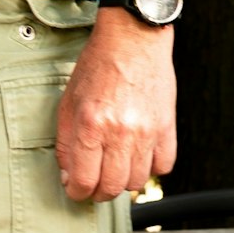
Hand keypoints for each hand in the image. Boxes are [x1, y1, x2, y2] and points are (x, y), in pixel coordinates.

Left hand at [55, 15, 176, 202]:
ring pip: (137, 182)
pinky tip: (139, 156)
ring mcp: (147, 132)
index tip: (76, 190)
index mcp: (91, 125)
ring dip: (124, 181)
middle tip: (94, 185)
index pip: (84, 180)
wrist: (133, 39)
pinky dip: (151, 168)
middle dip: (99, 193)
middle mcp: (120, 132)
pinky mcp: (167, 127)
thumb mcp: (69, 102)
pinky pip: (163, 167)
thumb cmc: (98, 65)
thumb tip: (68, 175)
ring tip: (116, 167)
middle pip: (112, 188)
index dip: (77, 192)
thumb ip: (66, 142)